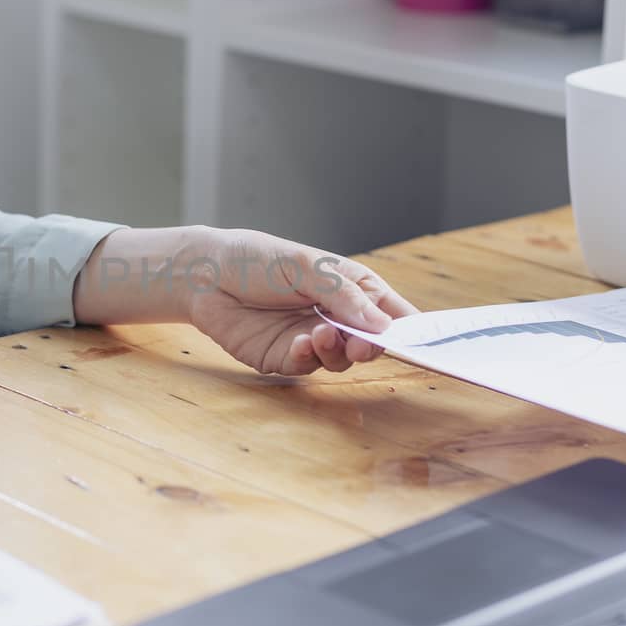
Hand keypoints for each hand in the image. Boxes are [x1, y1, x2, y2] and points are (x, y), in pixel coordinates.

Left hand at [186, 229, 418, 375]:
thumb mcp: (306, 266)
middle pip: (371, 343)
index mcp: (350, 288)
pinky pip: (307, 367)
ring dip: (337, 351)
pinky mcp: (285, 358)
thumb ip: (343, 295)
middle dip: (371, 346)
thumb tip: (383, 326)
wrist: (205, 275)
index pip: (391, 312)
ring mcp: (312, 339)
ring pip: (342, 360)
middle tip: (363, 344)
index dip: (409, 328)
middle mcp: (336, 316)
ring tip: (321, 334)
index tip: (420, 342)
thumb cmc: (258, 259)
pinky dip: (309, 358)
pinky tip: (303, 343)